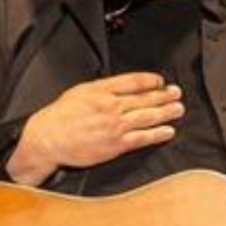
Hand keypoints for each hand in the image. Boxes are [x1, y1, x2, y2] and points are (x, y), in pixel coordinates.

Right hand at [6, 72, 183, 184]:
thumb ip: (101, 89)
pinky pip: (142, 138)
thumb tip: (119, 88)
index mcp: (100, 90)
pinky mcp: (115, 145)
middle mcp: (110, 106)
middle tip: (176, 93)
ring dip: (165, 112)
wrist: (47, 139)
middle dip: (164, 96)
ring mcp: (114, 126)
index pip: (133, 81)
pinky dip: (157, 134)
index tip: (160, 81)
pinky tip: (167, 131)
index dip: (150, 80)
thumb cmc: (57, 117)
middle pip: (144, 98)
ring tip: (178, 109)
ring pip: (147, 117)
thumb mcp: (78, 92)